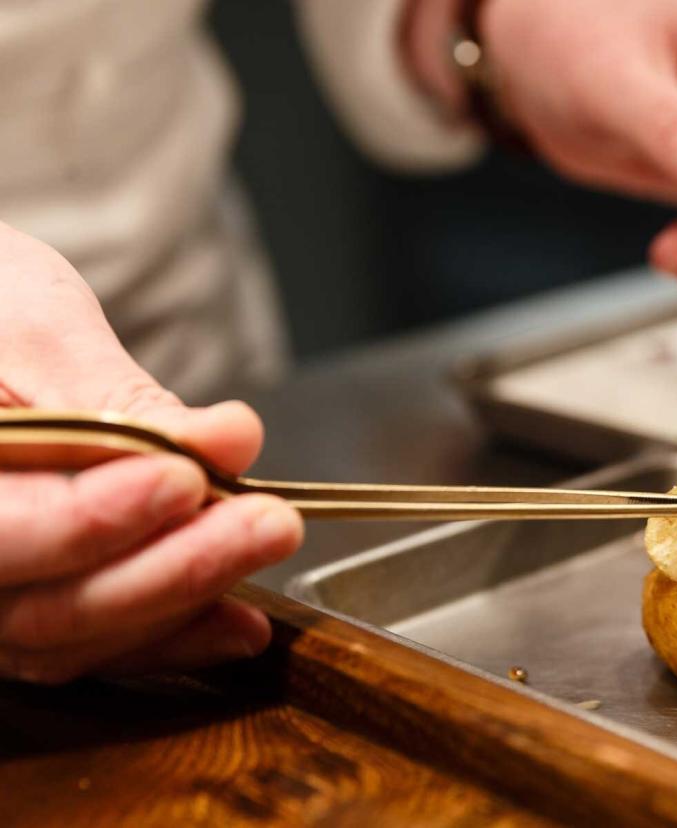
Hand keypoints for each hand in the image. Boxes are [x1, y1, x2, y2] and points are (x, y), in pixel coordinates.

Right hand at [0, 222, 303, 683]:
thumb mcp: (34, 324)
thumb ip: (118, 395)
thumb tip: (223, 441)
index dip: (91, 520)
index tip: (185, 479)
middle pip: (45, 607)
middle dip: (172, 566)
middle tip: (267, 520)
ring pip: (77, 637)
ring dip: (188, 596)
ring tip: (269, 537)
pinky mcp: (32, 605)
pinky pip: (96, 648)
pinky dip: (174, 636)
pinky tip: (241, 622)